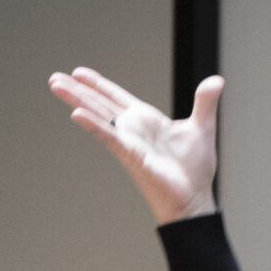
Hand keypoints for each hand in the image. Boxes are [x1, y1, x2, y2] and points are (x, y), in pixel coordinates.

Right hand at [50, 67, 219, 226]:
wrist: (194, 198)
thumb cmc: (194, 170)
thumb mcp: (202, 126)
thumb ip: (205, 102)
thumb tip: (215, 80)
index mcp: (146, 120)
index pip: (116, 97)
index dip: (98, 84)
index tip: (80, 73)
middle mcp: (133, 129)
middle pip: (99, 103)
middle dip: (77, 90)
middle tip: (54, 78)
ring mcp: (128, 141)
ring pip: (97, 115)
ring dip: (76, 100)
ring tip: (56, 85)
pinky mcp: (130, 154)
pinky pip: (109, 136)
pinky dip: (94, 125)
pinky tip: (76, 114)